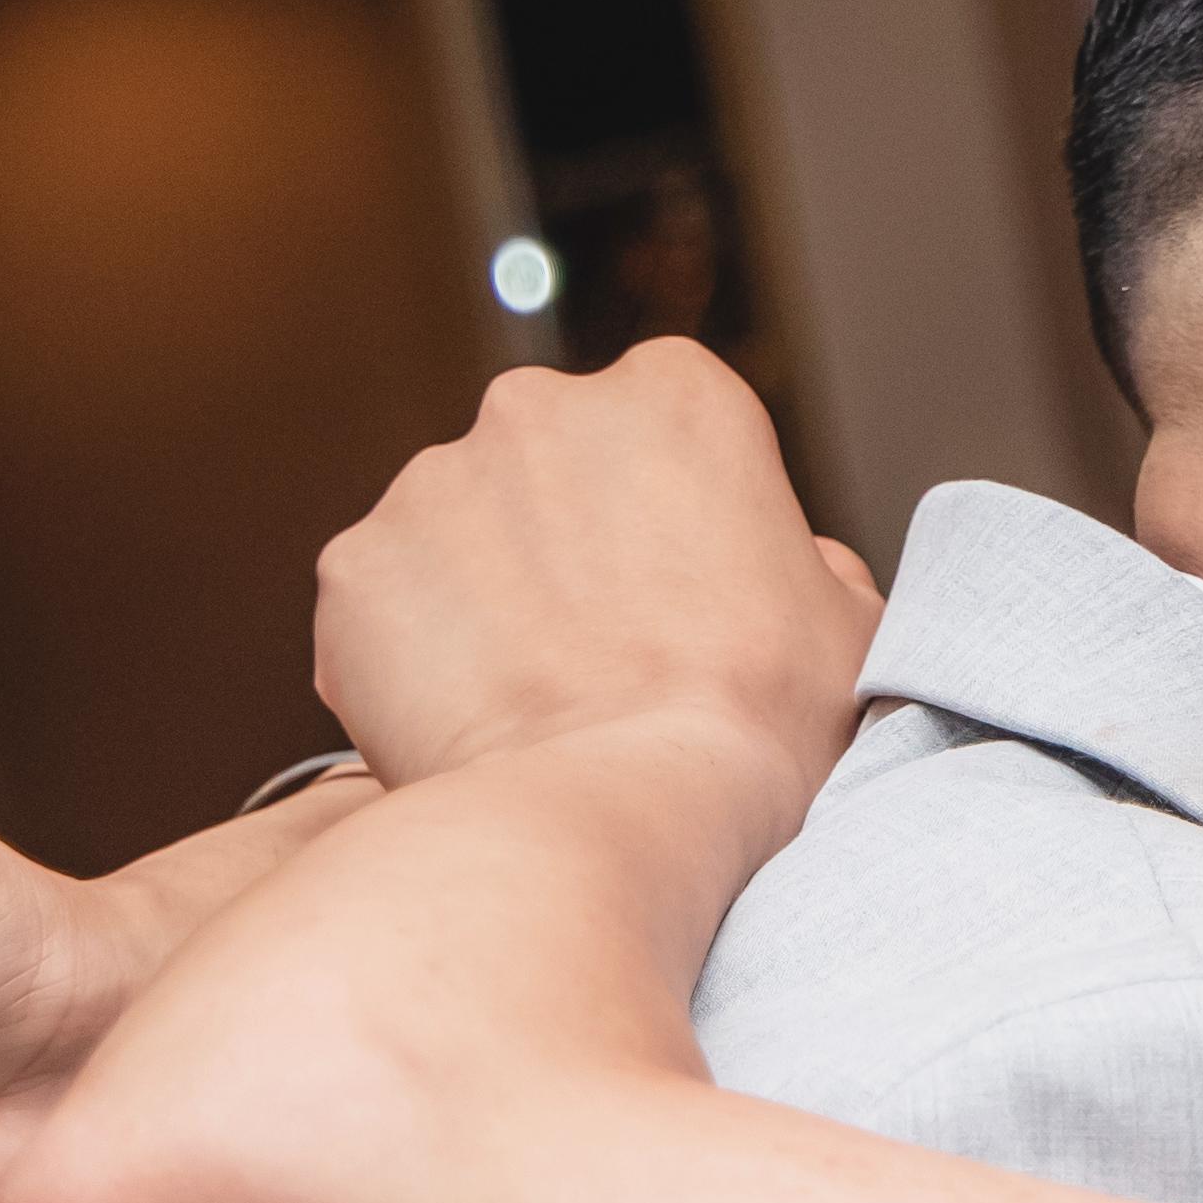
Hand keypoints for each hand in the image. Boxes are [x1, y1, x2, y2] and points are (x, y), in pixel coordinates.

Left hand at [311, 343, 875, 827]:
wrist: (623, 810)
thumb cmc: (757, 725)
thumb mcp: (846, 629)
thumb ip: (810, 566)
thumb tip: (794, 569)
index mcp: (672, 392)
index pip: (660, 435)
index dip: (670, 524)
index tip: (676, 601)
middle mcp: (537, 406)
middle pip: (545, 470)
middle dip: (562, 548)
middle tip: (598, 659)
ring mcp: (432, 480)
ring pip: (456, 535)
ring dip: (483, 602)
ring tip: (531, 706)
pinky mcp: (356, 566)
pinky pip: (383, 609)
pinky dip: (409, 661)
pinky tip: (468, 726)